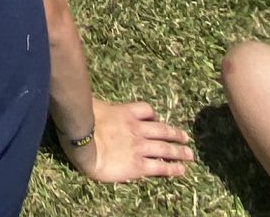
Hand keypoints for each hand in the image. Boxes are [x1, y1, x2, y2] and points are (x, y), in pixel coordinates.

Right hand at [66, 100, 191, 183]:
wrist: (82, 142)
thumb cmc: (81, 122)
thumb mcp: (91, 106)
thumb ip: (97, 106)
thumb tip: (89, 100)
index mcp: (125, 113)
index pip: (146, 111)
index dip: (154, 116)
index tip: (159, 120)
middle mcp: (137, 129)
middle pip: (162, 130)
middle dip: (175, 134)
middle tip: (185, 138)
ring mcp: (140, 147)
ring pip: (165, 147)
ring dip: (179, 151)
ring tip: (189, 154)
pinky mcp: (139, 165)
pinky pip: (160, 166)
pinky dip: (172, 168)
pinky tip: (180, 171)